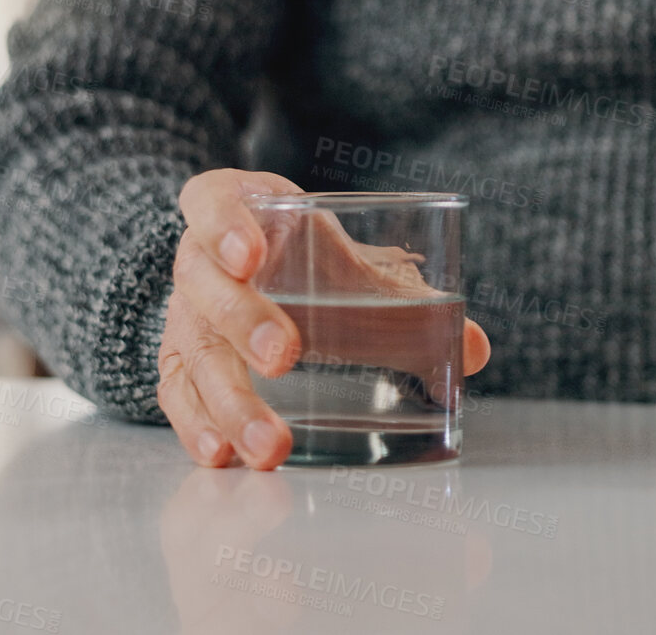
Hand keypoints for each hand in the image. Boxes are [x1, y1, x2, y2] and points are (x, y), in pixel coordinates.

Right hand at [160, 168, 492, 469]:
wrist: (257, 269)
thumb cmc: (310, 260)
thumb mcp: (353, 264)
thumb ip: (410, 300)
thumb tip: (476, 350)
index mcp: (239, 211)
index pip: (211, 200)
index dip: (224, 224)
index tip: (253, 256)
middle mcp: (199, 260)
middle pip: (204, 285)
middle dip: (243, 321)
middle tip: (285, 355)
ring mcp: (185, 314)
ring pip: (193, 353)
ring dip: (229, 401)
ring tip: (271, 445)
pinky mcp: (183, 362)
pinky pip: (179, 395)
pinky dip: (198, 427)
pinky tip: (224, 456)